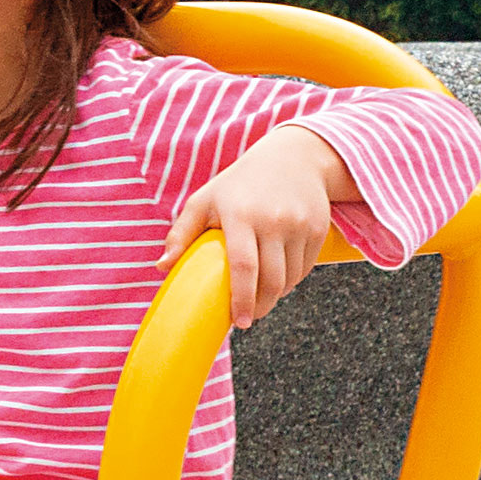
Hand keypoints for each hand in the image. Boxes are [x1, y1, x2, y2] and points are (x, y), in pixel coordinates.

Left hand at [161, 120, 356, 327]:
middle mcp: (273, 220)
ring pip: (290, 278)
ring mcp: (300, 225)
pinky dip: (291, 281)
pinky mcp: (318, 229)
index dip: (242, 299)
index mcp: (241, 215)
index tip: (237, 322)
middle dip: (260, 307)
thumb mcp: (205, 200)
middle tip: (247, 318)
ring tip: (260, 300)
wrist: (293, 157)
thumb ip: (181, 233)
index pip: (243, 266)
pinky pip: (304, 268)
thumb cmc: (239, 183)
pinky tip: (278, 281)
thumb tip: (162, 267)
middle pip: (271, 280)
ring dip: (275, 296)